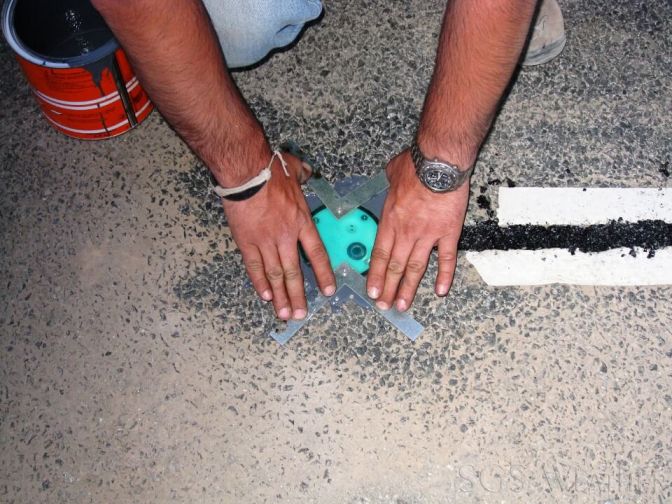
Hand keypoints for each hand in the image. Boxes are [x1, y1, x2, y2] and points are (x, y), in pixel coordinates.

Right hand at [223, 153, 335, 319]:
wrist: (247, 172)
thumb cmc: (271, 169)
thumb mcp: (295, 170)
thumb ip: (305, 174)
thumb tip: (309, 172)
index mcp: (301, 221)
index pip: (316, 254)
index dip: (322, 275)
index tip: (327, 291)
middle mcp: (286, 236)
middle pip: (294, 272)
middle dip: (298, 296)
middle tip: (301, 314)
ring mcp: (265, 241)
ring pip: (275, 275)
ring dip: (280, 296)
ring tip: (284, 313)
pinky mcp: (246, 241)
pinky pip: (254, 267)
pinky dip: (259, 283)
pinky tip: (265, 296)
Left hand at [366, 149, 469, 310]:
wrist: (439, 163)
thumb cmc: (416, 165)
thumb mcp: (393, 172)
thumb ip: (390, 180)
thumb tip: (391, 176)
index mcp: (390, 220)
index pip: (379, 254)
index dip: (374, 275)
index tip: (371, 291)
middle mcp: (406, 232)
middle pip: (394, 266)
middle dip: (387, 289)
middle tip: (384, 306)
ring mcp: (428, 235)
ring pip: (416, 268)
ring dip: (408, 289)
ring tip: (403, 305)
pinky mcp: (449, 232)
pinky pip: (447, 258)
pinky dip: (444, 276)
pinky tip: (441, 291)